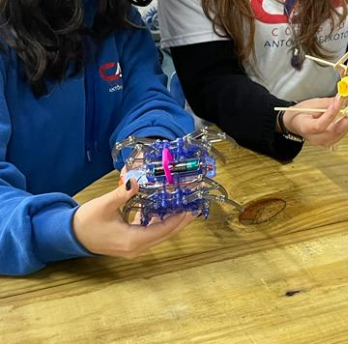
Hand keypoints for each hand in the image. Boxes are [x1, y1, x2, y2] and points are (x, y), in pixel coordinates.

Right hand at [73, 179, 195, 258]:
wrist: (70, 236)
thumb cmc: (86, 221)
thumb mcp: (104, 205)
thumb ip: (122, 194)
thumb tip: (136, 181)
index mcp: (132, 240)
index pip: (162, 230)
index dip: (179, 220)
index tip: (192, 209)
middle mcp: (136, 248)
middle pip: (165, 234)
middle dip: (180, 221)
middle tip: (195, 208)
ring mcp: (133, 248)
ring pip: (159, 235)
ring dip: (171, 222)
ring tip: (184, 207)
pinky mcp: (129, 244)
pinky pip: (150, 234)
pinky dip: (159, 223)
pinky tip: (163, 210)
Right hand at [283, 95, 347, 146]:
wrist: (294, 123)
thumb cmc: (299, 113)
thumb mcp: (310, 104)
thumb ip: (326, 103)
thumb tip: (341, 98)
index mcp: (306, 129)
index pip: (320, 124)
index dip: (331, 113)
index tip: (339, 100)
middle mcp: (316, 139)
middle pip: (335, 131)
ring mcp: (324, 141)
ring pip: (341, 132)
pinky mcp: (330, 140)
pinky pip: (342, 132)